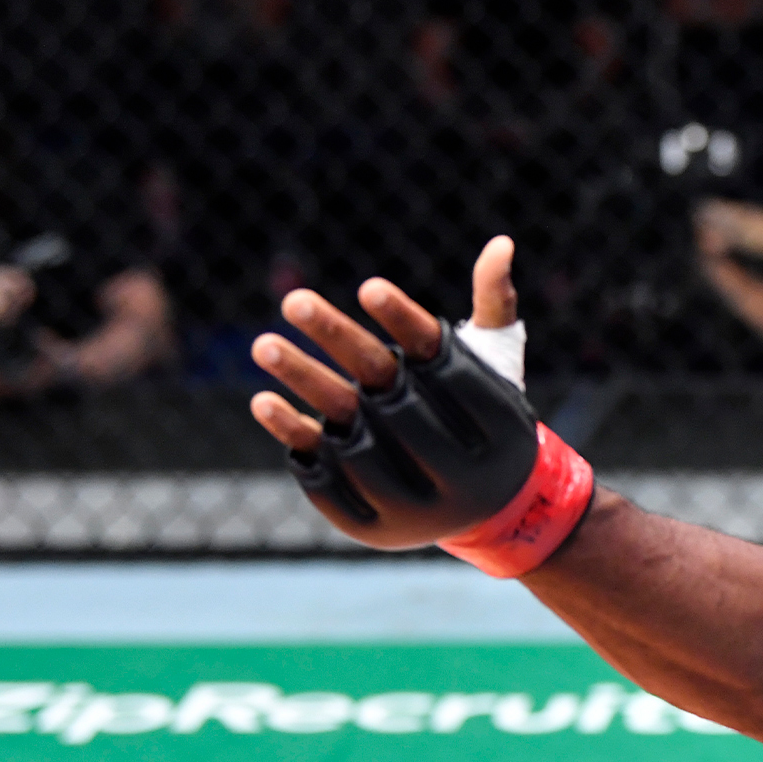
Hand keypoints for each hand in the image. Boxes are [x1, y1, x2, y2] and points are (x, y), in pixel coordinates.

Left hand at [247, 236, 538, 548]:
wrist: (494, 511)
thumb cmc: (486, 417)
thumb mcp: (497, 363)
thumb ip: (493, 303)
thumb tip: (500, 242)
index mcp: (484, 411)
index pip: (439, 357)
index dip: (404, 321)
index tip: (369, 286)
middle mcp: (450, 456)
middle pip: (385, 388)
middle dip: (337, 341)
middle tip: (294, 298)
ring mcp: (410, 494)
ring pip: (349, 429)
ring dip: (303, 383)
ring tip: (263, 343)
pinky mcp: (372, 519)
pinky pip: (325, 472)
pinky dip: (293, 435)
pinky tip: (263, 401)